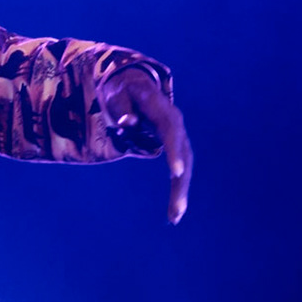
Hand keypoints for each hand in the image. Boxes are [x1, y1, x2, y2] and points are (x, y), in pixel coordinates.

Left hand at [98, 66, 194, 223]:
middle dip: (180, 184)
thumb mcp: (116, 94)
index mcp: (163, 110)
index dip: (174, 152)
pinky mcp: (175, 147)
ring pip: (185, 166)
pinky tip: (173, 211)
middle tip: (175, 211)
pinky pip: (179, 170)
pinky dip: (177, 189)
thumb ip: (121, 107)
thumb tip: (126, 124)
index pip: (172, 133)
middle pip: (184, 156)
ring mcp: (178, 137)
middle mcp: (176, 125)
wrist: (135, 85)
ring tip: (174, 217)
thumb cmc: (122, 90)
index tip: (175, 173)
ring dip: (180, 192)